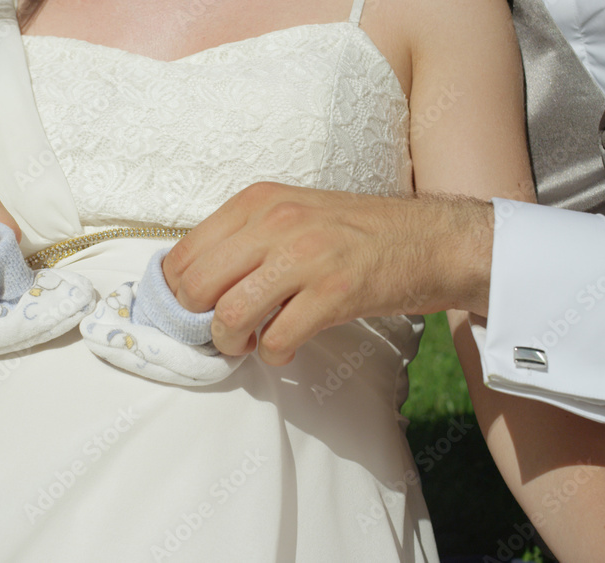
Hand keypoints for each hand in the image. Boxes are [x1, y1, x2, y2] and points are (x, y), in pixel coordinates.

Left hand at [161, 182, 492, 365]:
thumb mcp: (290, 213)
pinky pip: (277, 339)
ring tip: (248, 343)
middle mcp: (275, 223)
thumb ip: (243, 238)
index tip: (189, 312)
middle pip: (195, 286)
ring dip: (231, 342)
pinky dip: (274, 355)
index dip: (175, 293)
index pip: (182, 254)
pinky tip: (285, 349)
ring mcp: (305, 257)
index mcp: (257, 202)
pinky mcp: (334, 293)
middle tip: (217, 331)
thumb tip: (189, 282)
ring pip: (229, 315)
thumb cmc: (354, 231)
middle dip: (196, 321)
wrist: (429, 239)